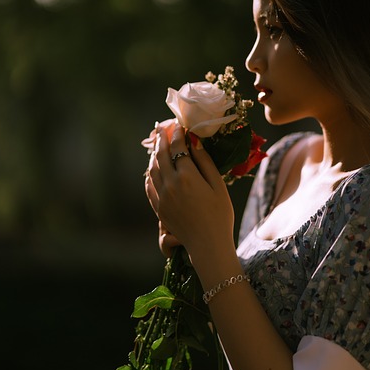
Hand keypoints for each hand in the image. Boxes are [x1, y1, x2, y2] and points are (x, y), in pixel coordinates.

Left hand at [146, 122, 235, 261]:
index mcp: (187, 176)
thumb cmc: (220, 214)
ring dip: (154, 155)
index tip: (179, 125)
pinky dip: (149, 174)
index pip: (178, 148)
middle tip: (162, 128)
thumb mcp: (218, 185)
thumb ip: (205, 162)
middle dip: (163, 139)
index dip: (178, 134)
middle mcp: (171, 184)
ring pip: (152, 169)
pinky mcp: (159, 208)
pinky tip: (152, 169)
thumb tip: (194, 142)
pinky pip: (149, 186)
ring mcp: (162, 196)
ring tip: (158, 145)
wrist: (208, 244)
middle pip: (162, 155)